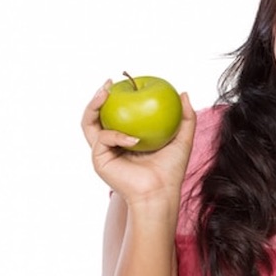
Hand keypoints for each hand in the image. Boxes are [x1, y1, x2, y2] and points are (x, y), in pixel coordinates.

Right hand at [80, 80, 196, 203]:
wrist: (160, 193)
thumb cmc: (171, 171)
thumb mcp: (183, 139)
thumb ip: (186, 117)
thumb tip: (183, 93)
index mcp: (127, 138)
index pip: (117, 113)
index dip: (117, 97)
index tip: (125, 81)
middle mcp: (112, 143)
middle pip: (96, 115)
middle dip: (98, 97)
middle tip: (109, 84)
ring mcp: (104, 151)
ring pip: (89, 123)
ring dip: (94, 105)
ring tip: (106, 93)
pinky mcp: (99, 160)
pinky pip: (103, 139)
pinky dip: (117, 136)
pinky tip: (133, 139)